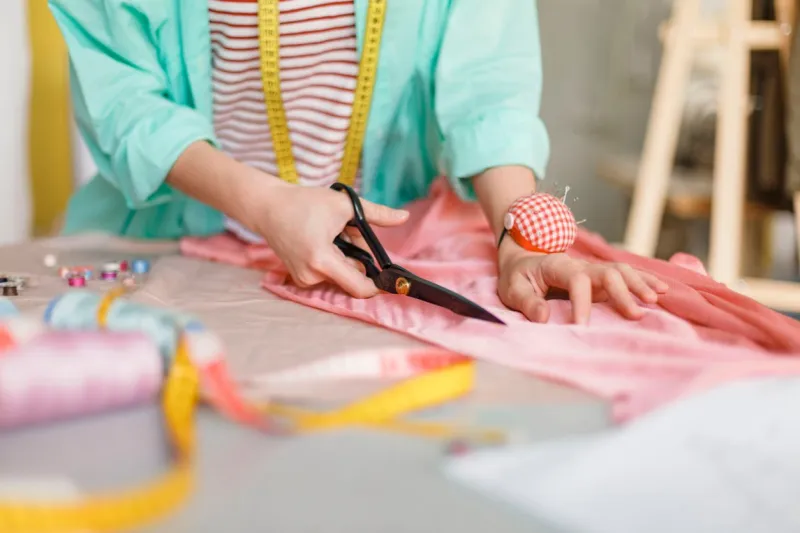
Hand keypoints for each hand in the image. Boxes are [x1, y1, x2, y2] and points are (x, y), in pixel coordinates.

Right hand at [239, 180, 408, 297]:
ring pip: (342, 275)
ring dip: (347, 258)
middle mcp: (311, 276)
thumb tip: (405, 217)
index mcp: (322, 260)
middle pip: (353, 277)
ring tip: (334, 233)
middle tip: (348, 232)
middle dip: (359, 257)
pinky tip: (323, 240)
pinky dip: (334, 260)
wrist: (268, 207)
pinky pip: (329, 274)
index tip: (391, 277)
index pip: (359, 287)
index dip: (379, 285)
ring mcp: (304, 279)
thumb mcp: (344, 204)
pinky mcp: (301, 278)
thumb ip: (377, 214)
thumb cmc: (304, 202)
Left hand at [497, 239, 667, 323]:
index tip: (582, 326)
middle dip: (623, 292)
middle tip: (635, 315)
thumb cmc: (518, 277)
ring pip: (622, 271)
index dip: (581, 302)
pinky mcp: (601, 278)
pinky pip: (627, 275)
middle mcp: (580, 265)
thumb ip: (527, 302)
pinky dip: (645, 280)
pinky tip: (663, 290)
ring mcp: (593, 270)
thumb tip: (544, 318)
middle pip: (607, 272)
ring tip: (657, 299)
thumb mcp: (511, 289)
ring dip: (640, 283)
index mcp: (557, 266)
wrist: (523, 259)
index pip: (576, 279)